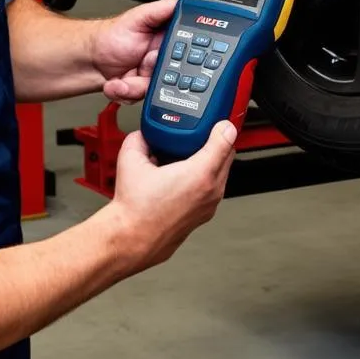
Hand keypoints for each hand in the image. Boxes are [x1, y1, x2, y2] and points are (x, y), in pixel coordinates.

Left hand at [91, 0, 178, 103]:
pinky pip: (144, 98)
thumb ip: (165, 8)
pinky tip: (119, 83)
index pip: (190, 51)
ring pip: (159, 90)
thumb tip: (186, 2)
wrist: (91, 60)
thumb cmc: (112, 36)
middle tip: (142, 63)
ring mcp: (155, 76)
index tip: (159, 56)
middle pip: (176, 76)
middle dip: (153, 72)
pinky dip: (128, 92)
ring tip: (124, 77)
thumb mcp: (140, 16)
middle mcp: (165, 59)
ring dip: (137, 85)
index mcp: (169, 40)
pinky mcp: (145, 90)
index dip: (180, 58)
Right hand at [106, 120, 236, 273]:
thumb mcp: (131, 161)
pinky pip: (213, 189)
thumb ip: (141, 138)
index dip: (224, 124)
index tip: (220, 119)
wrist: (131, 239)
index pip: (226, 139)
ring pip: (222, 173)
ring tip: (191, 154)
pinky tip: (184, 175)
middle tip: (203, 133)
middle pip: (228, 155)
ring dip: (212, 160)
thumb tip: (146, 133)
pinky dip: (205, 178)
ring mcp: (209, 205)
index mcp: (200, 174)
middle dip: (218, 141)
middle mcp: (210, 191)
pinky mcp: (204, 214)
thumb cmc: (134, 209)